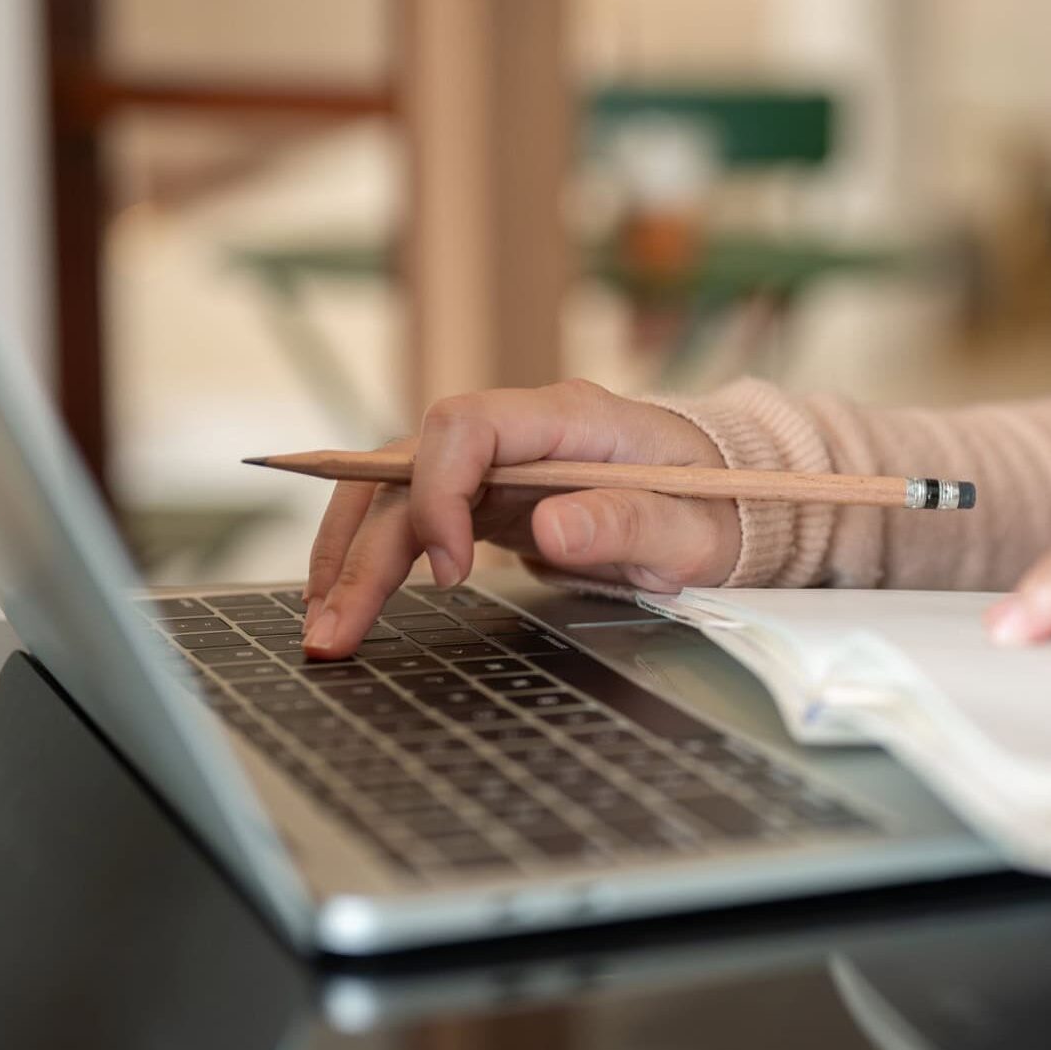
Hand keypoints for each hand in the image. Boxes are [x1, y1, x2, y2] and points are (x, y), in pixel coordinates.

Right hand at [301, 380, 739, 657]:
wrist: (724, 502)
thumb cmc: (715, 511)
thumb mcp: (692, 532)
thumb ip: (629, 524)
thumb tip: (552, 529)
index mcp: (571, 420)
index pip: (465, 425)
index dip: (439, 491)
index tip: (450, 571)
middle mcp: (519, 431)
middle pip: (410, 466)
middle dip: (366, 546)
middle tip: (338, 626)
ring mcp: (497, 463)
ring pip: (395, 491)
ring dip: (351, 557)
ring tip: (325, 629)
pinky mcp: (486, 498)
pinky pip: (412, 516)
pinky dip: (373, 558)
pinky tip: (345, 602)